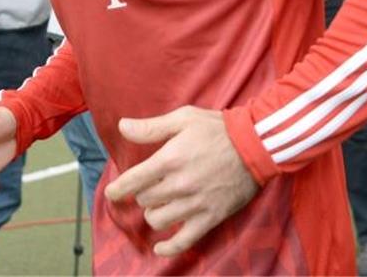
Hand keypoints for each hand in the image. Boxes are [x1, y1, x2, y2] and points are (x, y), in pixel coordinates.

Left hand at [104, 106, 258, 256]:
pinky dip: (168, 247)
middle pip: (144, 200)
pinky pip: (184, 241)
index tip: (112, 193)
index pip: (132, 181)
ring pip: (158, 219)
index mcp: (169, 160)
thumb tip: (122, 126)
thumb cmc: (217, 129)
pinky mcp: (210, 217)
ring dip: (154, 213)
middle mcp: (179, 185)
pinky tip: (160, 246)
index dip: (117, 189)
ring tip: (160, 204)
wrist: (255, 146)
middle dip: (143, 194)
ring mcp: (195, 204)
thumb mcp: (183, 119)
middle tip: (150, 187)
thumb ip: (151, 127)